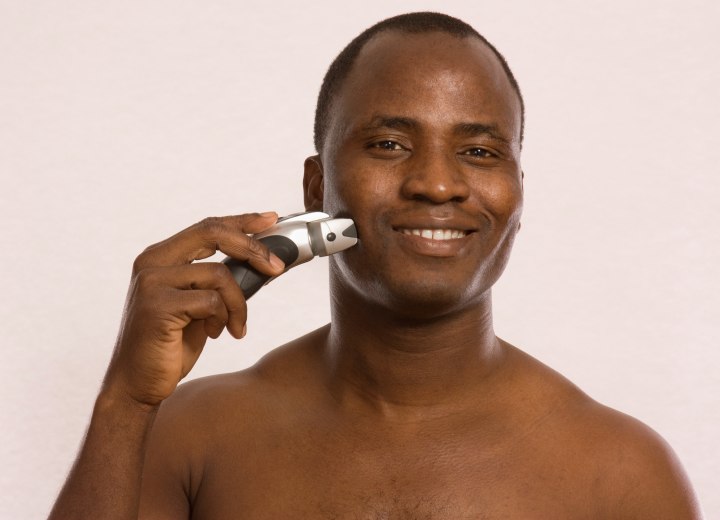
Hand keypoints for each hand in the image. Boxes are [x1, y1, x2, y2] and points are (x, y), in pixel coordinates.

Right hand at [101, 213, 284, 407]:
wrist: (139, 384)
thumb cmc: (171, 346)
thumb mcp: (199, 306)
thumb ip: (217, 281)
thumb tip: (261, 262)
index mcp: (160, 257)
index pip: (207, 227)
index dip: (241, 221)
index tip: (270, 218)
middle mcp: (152, 262)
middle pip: (213, 234)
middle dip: (252, 248)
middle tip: (276, 267)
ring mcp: (152, 282)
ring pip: (218, 274)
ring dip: (237, 304)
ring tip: (234, 327)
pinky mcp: (158, 305)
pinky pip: (211, 301)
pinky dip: (223, 318)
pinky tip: (215, 334)